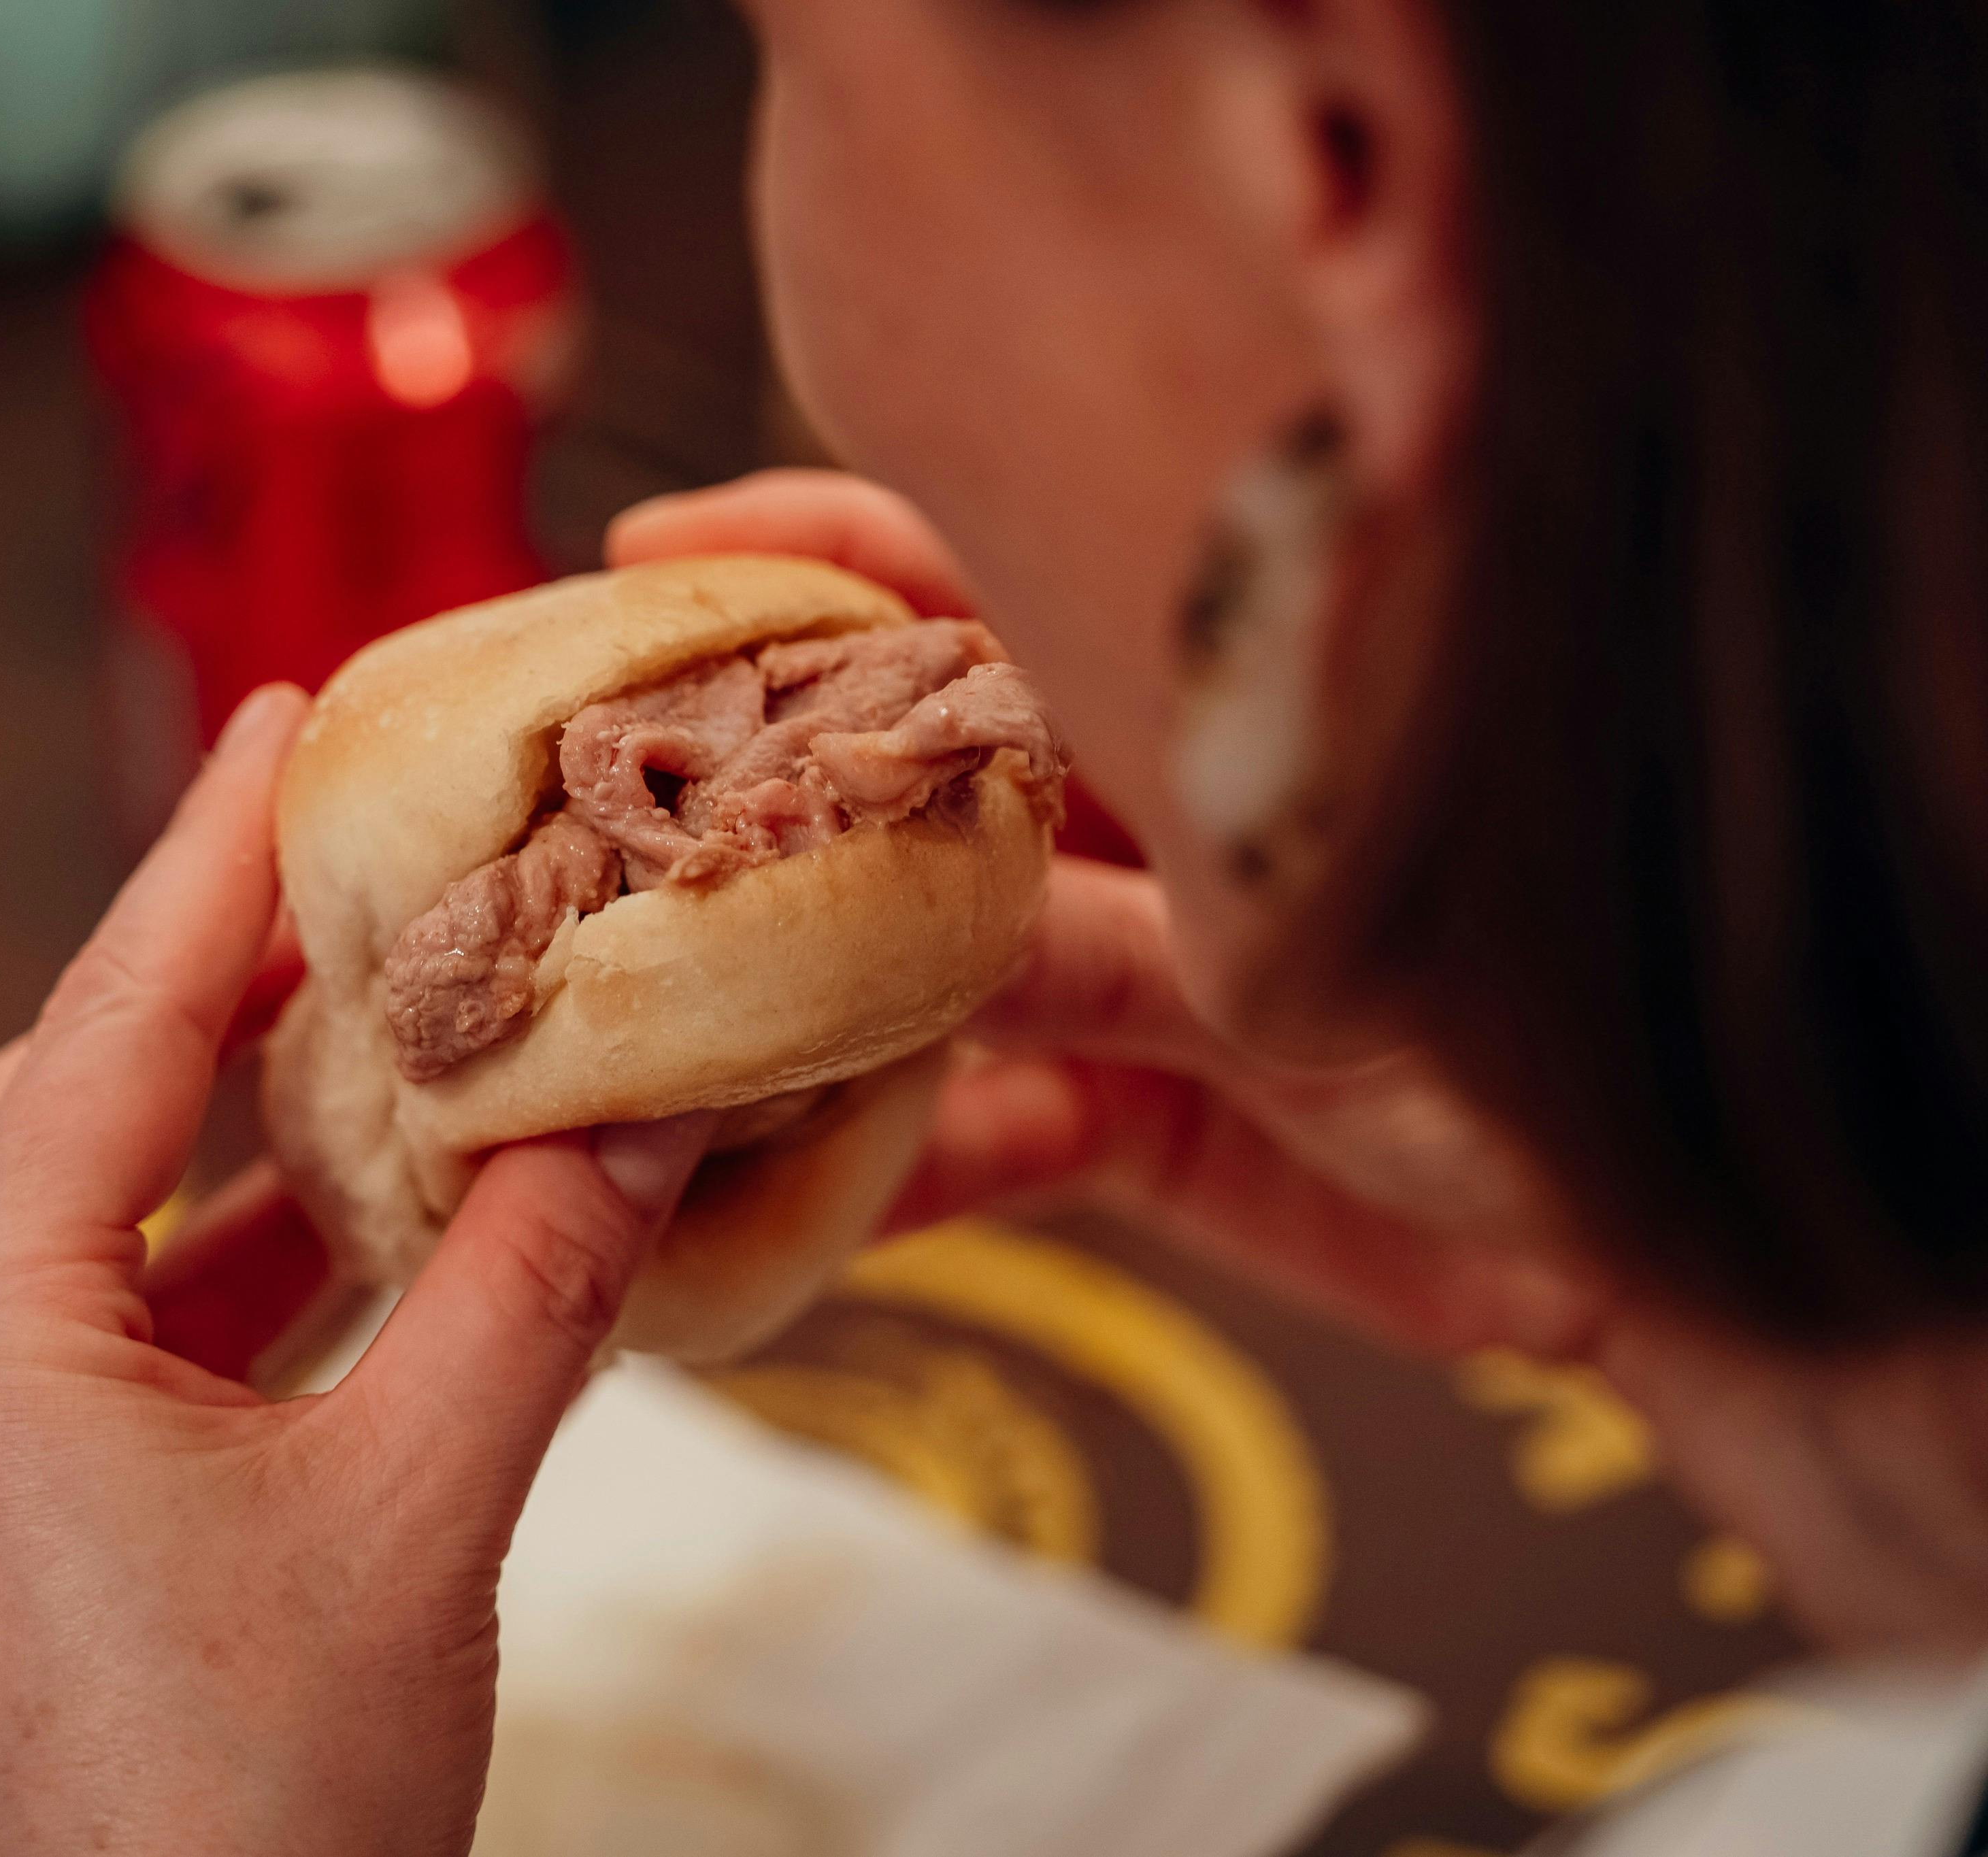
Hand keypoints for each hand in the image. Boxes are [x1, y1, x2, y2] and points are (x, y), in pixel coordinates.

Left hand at [0, 686, 715, 1854]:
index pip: (104, 1028)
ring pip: (73, 1226)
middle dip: (207, 988)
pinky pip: (91, 1340)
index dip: (208, 859)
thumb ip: (532, 1294)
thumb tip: (641, 1118)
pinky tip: (342, 1250)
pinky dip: (214, 1273)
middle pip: (58, 1105)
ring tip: (369, 1047)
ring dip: (220, 1140)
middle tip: (346, 881)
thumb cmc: (243, 1825)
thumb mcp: (422, 1524)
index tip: (287, 720)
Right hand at [615, 471, 1987, 1658]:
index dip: (804, 560)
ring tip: (644, 1044)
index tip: (648, 563)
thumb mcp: (1326, 974)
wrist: (1656, 1227)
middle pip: (893, 778)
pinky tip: (783, 1205)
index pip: (964, 582)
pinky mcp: (1130, 1119)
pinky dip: (892, 1174)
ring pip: (900, 966)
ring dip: (782, 1009)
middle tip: (584, 832)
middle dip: (739, 803)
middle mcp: (1135, 815)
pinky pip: (969, 1134)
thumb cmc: (1540, 1037)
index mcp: (1187, 704)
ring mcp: (1120, 967)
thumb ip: (1126, 952)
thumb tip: (915, 934)